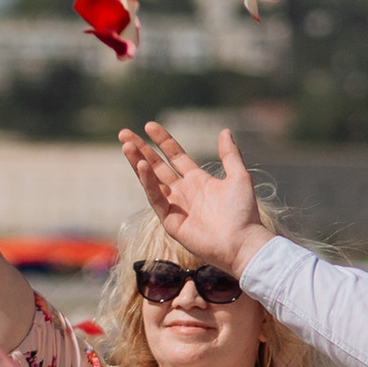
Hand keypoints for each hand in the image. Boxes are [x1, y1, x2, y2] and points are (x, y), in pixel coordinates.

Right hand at [115, 122, 271, 277]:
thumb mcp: (239, 177)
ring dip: (138, 162)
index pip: (174, 156)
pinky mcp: (169, 220)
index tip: (149, 125)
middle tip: (124, 133)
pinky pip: (156, 197)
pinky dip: (148, 182)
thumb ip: (230, 155)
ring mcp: (174, 206)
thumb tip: (225, 131)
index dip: (162, 141)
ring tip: (126, 145)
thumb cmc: (243, 212)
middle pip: (157, 165)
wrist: (241, 241)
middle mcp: (183, 191)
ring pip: (151, 179)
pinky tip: (142, 166)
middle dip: (141, 149)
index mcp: (197, 180)